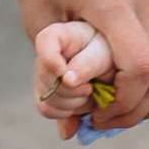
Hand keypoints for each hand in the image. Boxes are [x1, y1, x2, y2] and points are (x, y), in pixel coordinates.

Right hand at [34, 19, 113, 133]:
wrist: (107, 64)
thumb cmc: (107, 51)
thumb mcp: (103, 53)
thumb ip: (88, 63)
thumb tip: (67, 80)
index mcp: (57, 36)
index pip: (44, 44)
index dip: (53, 62)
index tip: (68, 74)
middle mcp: (43, 55)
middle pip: (47, 80)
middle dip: (74, 90)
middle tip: (92, 85)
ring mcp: (41, 76)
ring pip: (47, 99)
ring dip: (74, 103)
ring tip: (89, 91)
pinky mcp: (44, 94)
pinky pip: (46, 110)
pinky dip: (66, 112)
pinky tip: (80, 101)